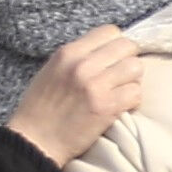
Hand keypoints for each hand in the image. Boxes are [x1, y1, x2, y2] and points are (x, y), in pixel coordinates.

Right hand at [9, 25, 146, 163]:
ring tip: (120, 90)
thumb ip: (79, 57)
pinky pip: (136, 93)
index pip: (110, 31)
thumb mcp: (52, 70)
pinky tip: (120, 106)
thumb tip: (107, 50)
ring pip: (136, 68)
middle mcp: (83, 65)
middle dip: (128, 60)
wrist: (35, 141)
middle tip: (120, 75)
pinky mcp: (107, 107)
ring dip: (132, 80)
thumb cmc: (41, 107)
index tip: (113, 57)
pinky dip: (131, 100)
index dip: (116, 44)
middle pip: (127, 46)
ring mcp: (96, 85)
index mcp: (68, 52)